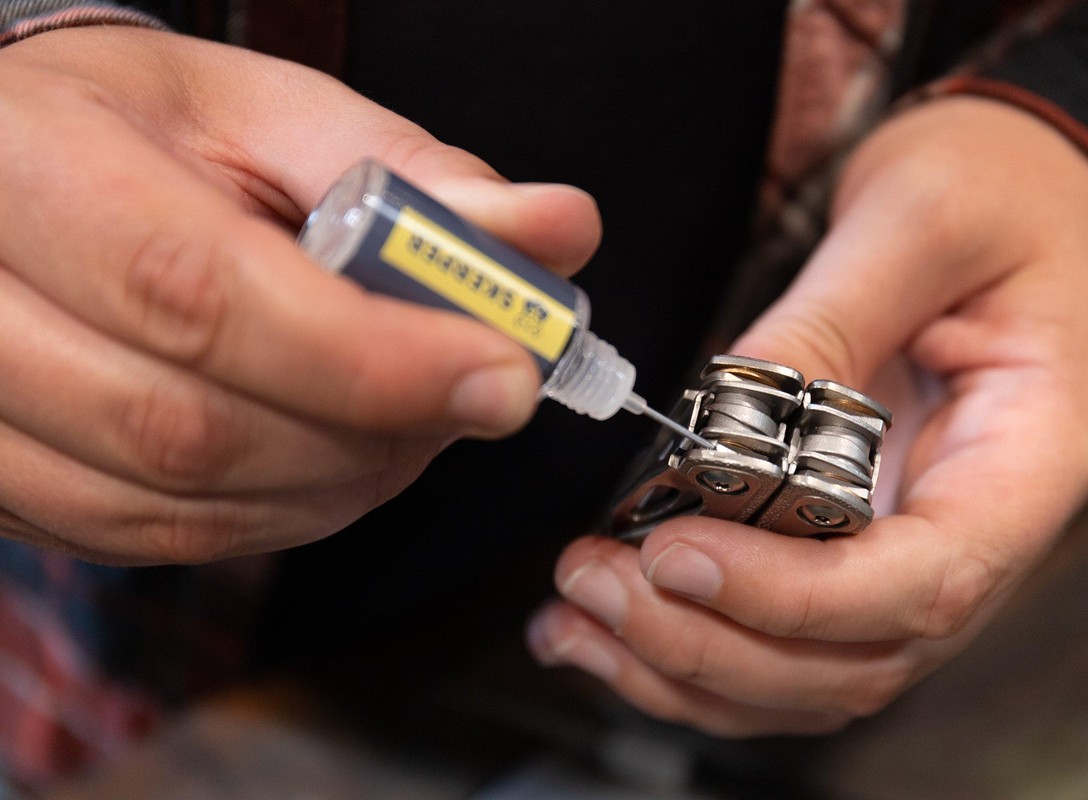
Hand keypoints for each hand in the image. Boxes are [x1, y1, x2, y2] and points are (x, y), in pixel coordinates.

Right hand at [0, 27, 599, 563]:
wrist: (20, 170)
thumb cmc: (143, 127)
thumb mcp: (274, 114)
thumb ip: (415, 178)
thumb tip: (555, 232)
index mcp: (33, 172)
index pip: (200, 296)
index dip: (370, 358)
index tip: (502, 375)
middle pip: (192, 427)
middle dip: (375, 430)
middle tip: (477, 391)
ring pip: (184, 507)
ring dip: (342, 480)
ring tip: (409, 412)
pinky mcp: (15, 485)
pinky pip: (165, 541)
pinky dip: (285, 511)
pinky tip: (337, 456)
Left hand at [528, 96, 1087, 734]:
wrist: (1036, 196)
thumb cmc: (1005, 191)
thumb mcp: (922, 220)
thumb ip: (827, 320)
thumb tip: (720, 423)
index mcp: (1028, 460)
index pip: (923, 583)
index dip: (792, 597)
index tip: (677, 554)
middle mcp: (981, 532)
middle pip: (856, 657)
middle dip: (714, 642)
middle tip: (596, 581)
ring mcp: (920, 549)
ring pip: (812, 674)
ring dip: (688, 666)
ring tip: (576, 615)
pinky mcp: (863, 542)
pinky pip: (787, 637)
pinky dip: (694, 649)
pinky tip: (607, 627)